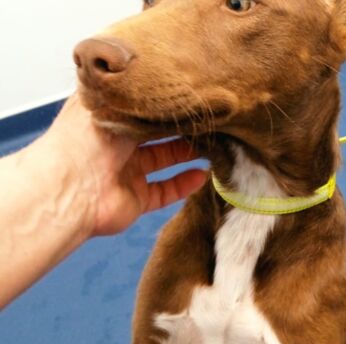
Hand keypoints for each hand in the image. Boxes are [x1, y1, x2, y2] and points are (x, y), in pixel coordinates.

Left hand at [45, 94, 205, 235]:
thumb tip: (155, 80)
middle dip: (180, 128)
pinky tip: (202, 174)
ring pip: (164, 161)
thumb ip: (133, 95)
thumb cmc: (84, 140)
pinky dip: (184, 184)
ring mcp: (128, 174)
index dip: (163, 104)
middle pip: (155, 135)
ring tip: (212, 146)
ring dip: (186, 155)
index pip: (140, 108)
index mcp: (108, 120)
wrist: (71, 188)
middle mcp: (118, 146)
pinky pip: (166, 190)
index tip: (189, 98)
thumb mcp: (108, 102)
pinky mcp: (137, 199)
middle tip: (206, 121)